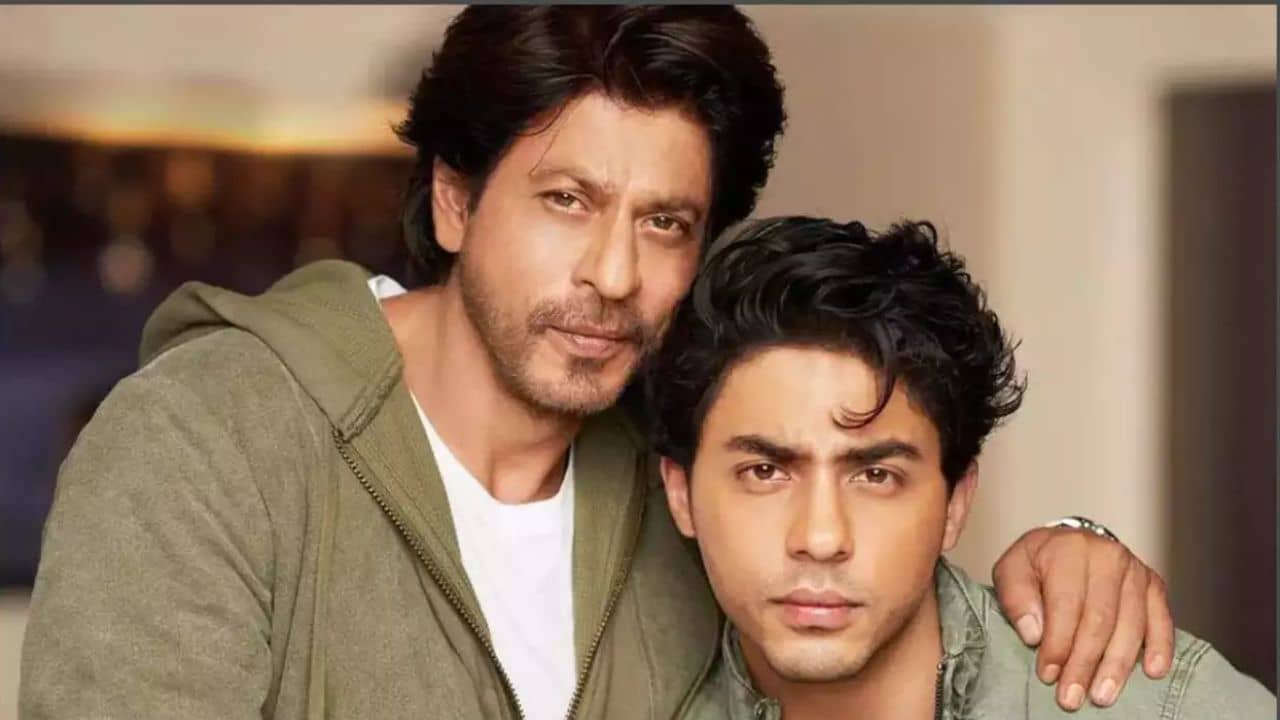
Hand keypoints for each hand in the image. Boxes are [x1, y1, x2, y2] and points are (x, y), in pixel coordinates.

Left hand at [991, 525, 1173, 711]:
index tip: (1047, 674)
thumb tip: (1034, 634)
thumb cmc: (1037, 562)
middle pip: (1099, 619)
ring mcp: (1135, 570)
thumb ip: (1016, 598)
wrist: (1068, 542)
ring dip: (1116, 666)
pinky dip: (1160, 647)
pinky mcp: (1154, 584)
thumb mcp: (1011, 570)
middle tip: (1071, 697)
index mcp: (1069, 549)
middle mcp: (1107, 555)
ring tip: (1102, 696)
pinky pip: (1161, 619)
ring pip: (1131, 625)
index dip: (1057, 644)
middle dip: (1084, 663)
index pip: (1066, 604)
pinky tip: (1152, 672)